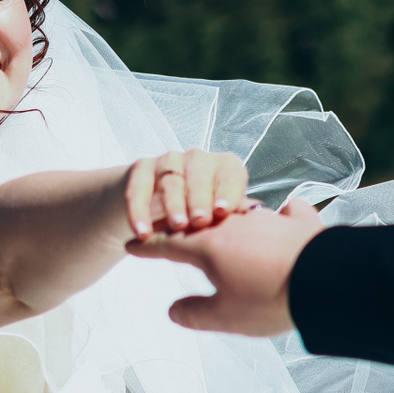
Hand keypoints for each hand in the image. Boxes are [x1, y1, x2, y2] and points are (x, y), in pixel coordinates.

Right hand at [123, 149, 248, 238]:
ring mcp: (169, 161)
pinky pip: (138, 190)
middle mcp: (198, 158)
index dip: (227, 192)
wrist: (159, 208)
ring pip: (171, 182)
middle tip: (200, 221)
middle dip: (200, 199)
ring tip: (176, 226)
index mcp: (225, 167)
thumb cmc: (203, 215)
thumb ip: (235, 217)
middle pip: (199, 177)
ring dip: (173, 205)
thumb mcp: (220, 215)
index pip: (230, 176)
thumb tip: (255, 224)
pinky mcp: (142, 168)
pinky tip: (142, 233)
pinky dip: (139, 212)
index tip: (223, 212)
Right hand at [125, 198, 326, 335]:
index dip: (148, 246)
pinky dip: (284, 214)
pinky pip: (288, 213)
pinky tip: (286, 211)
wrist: (324, 280)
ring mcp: (267, 219)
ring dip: (225, 216)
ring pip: (238, 212)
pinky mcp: (299, 222)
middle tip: (168, 228)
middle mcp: (233, 225)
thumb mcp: (225, 317)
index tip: (131, 244)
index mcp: (209, 246)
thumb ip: (195, 313)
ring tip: (220, 219)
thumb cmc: (270, 299)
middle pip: (199, 222)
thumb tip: (173, 310)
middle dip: (180, 226)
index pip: (169, 244)